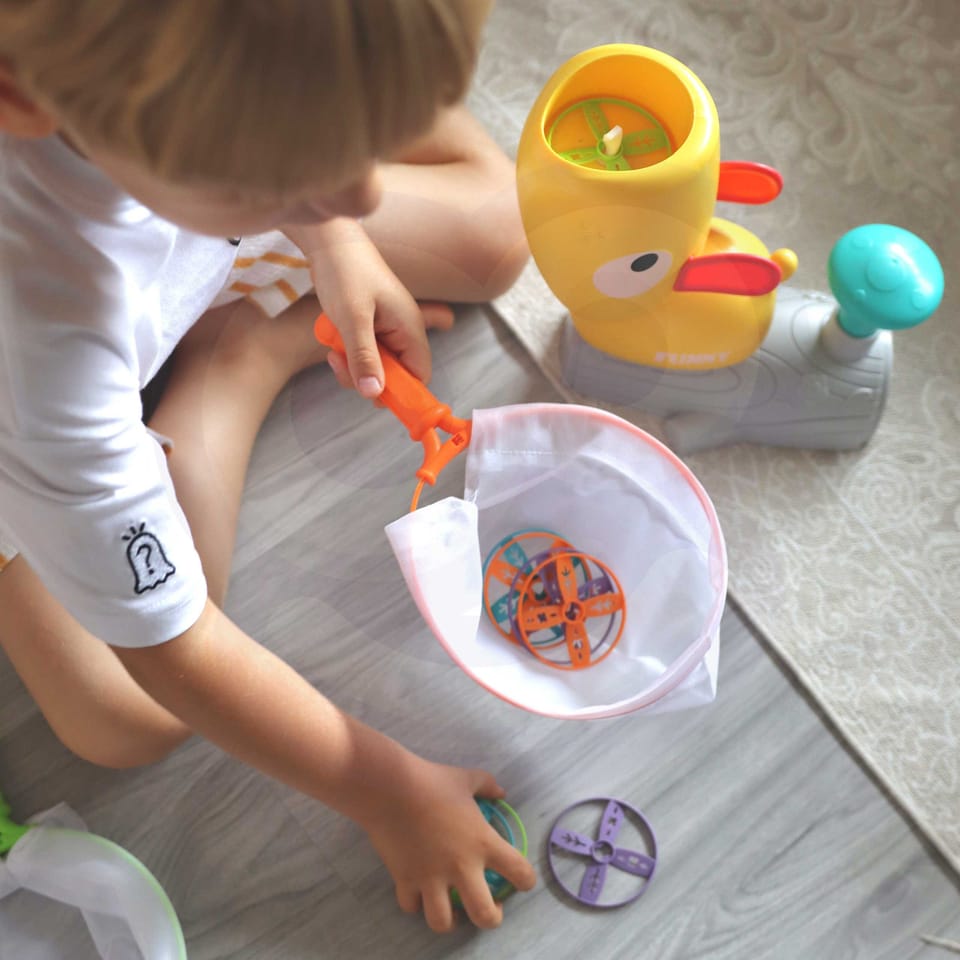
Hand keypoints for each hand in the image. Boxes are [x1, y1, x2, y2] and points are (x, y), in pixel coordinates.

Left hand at [289, 218, 449, 397]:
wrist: (330, 242)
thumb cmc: (345, 273)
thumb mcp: (352, 319)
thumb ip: (364, 358)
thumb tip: (374, 394)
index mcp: (410, 328)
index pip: (419, 375)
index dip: (401, 392)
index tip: (372, 396)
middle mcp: (404, 331)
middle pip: (396, 375)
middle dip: (368, 378)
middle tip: (342, 364)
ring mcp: (388, 329)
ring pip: (377, 366)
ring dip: (354, 366)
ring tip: (334, 349)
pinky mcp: (372, 327)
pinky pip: (365, 353)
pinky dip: (348, 354)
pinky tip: (334, 341)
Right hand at [358, 758, 536, 931]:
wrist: (391, 788)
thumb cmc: (433, 781)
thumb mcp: (467, 779)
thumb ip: (487, 786)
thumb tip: (502, 793)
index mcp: (482, 843)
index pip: (519, 872)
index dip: (526, 881)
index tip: (522, 881)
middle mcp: (461, 867)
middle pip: (485, 915)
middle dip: (492, 917)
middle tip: (489, 907)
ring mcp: (431, 878)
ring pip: (443, 922)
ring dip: (450, 919)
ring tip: (452, 908)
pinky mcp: (405, 879)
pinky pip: (411, 906)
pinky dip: (416, 903)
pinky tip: (419, 891)